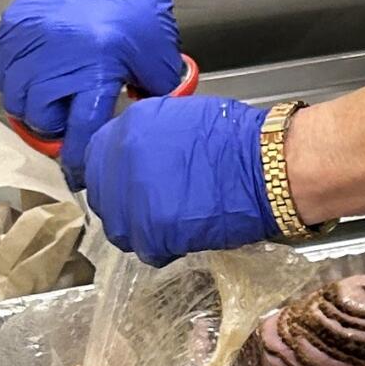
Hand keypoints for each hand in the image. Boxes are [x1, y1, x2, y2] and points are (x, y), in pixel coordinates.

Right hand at [0, 0, 186, 186]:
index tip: (80, 170)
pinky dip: (17, 78)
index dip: (79, 156)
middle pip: (40, 119)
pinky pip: (3, 70)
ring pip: (15, 98)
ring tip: (55, 93)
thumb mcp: (159, 58)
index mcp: (96, 68)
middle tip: (69, 116)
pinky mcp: (13, 26)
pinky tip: (40, 72)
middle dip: (55, 126)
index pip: (79, 131)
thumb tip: (136, 128)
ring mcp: (30, 40)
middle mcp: (57, 57)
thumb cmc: (137, 7)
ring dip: (33, 104)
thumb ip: (154, 98)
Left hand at [83, 93, 276, 263]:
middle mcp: (121, 162)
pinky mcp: (151, 233)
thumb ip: (150, 135)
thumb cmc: (240, 138)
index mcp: (129, 128)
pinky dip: (162, 247)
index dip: (113, 172)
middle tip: (151, 203)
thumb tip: (141, 152)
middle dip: (123, 199)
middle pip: (102, 193)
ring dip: (139, 226)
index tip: (125, 180)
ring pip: (118, 226)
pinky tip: (183, 236)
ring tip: (169, 221)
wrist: (268, 166)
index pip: (96, 157)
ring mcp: (132, 200)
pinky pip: (145, 248)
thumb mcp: (181, 117)